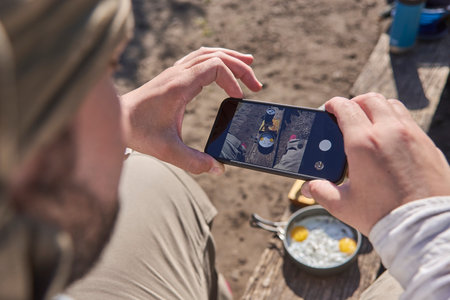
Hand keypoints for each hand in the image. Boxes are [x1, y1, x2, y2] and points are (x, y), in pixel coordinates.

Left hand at [121, 47, 261, 173]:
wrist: (114, 119)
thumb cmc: (138, 131)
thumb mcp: (167, 151)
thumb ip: (193, 162)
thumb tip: (218, 169)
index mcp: (179, 85)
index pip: (215, 67)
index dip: (232, 79)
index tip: (239, 98)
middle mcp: (177, 73)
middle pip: (215, 56)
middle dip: (240, 67)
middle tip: (257, 84)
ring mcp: (174, 72)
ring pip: (207, 53)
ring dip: (229, 57)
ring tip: (249, 63)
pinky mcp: (172, 76)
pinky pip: (198, 59)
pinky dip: (215, 59)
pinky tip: (222, 68)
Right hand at [301, 93, 449, 234]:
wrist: (425, 227)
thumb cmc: (383, 215)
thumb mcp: (344, 205)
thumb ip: (322, 191)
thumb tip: (309, 187)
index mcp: (363, 143)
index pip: (345, 108)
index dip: (333, 104)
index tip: (328, 108)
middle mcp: (389, 132)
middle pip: (369, 100)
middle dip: (354, 102)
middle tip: (346, 114)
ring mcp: (411, 135)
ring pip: (391, 105)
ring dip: (376, 108)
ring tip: (368, 122)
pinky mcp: (427, 144)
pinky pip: (408, 120)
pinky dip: (394, 120)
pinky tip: (388, 138)